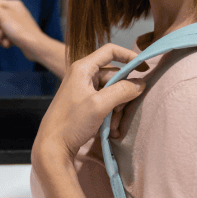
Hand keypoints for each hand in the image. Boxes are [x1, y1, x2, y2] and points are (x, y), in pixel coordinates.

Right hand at [0, 0, 41, 56]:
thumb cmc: (20, 30)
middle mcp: (15, 13)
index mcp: (12, 5)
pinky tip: (8, 44)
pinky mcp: (18, 35)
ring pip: (0, 29)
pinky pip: (6, 36)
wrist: (35, 46)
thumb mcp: (3, 16)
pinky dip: (5, 41)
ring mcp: (17, 24)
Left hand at [33, 44, 148, 160]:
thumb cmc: (71, 122)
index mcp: (83, 68)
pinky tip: (110, 128)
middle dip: (123, 93)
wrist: (52, 146)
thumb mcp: (99, 105)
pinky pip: (106, 102)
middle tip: (124, 111)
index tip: (144, 68)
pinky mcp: (85, 103)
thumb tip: (141, 83)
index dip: (129, 56)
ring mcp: (83, 90)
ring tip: (115, 124)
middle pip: (114, 75)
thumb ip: (122, 90)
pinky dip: (111, 113)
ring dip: (118, 107)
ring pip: (112, 91)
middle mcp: (83, 75)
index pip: (110, 51)